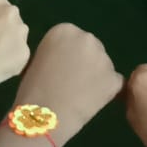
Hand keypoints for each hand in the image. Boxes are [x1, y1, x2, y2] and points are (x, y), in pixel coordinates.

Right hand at [13, 23, 122, 140]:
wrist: (42, 116)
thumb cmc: (32, 89)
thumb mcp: (37, 59)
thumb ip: (56, 52)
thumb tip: (65, 59)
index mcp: (65, 30)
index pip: (74, 38)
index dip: (69, 56)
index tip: (61, 69)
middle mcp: (87, 38)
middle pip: (91, 48)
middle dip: (85, 63)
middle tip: (73, 82)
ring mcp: (103, 57)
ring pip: (104, 65)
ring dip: (97, 76)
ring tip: (80, 94)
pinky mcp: (114, 78)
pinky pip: (114, 82)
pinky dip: (107, 91)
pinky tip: (92, 101)